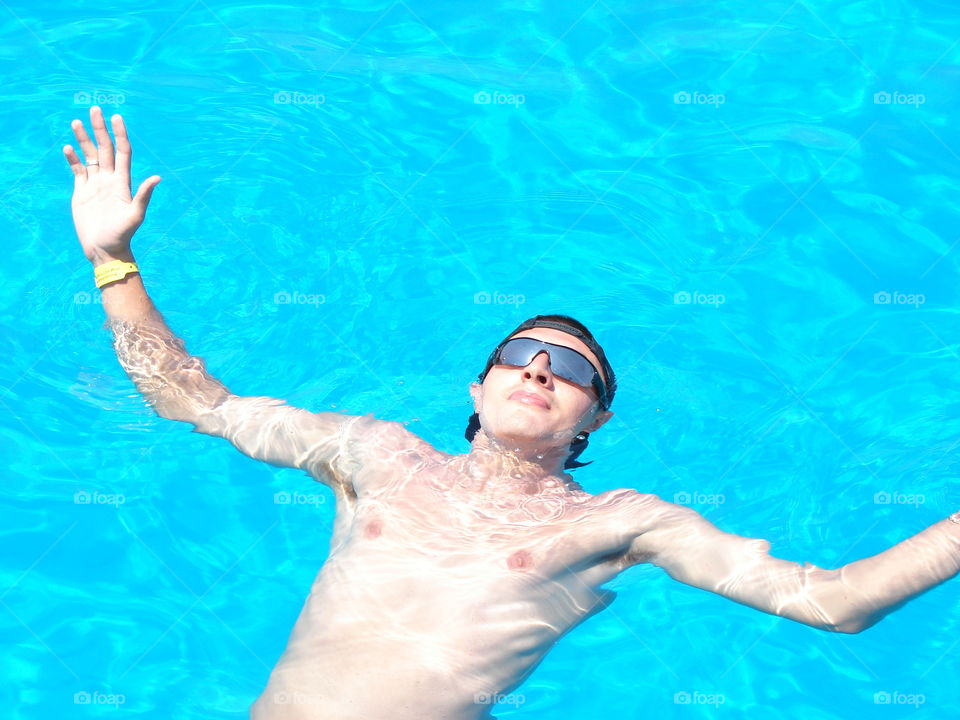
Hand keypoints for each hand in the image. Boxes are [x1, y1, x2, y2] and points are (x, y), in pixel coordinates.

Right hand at [63, 106, 161, 263]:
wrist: (105, 249)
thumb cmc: (122, 234)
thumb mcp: (135, 215)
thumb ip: (144, 196)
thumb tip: (157, 178)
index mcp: (123, 182)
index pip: (122, 152)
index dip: (120, 135)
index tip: (116, 117)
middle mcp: (110, 180)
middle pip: (105, 148)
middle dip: (100, 129)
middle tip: (95, 109)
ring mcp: (95, 185)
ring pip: (90, 156)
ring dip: (84, 139)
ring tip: (76, 122)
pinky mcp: (82, 192)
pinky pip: (77, 171)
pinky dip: (73, 159)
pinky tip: (68, 148)